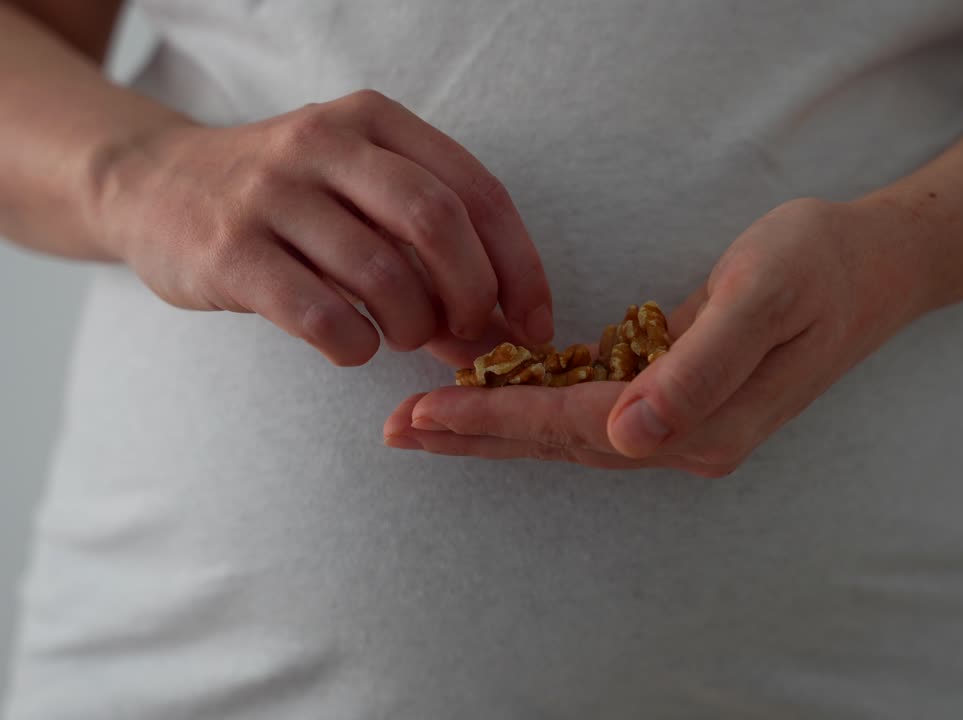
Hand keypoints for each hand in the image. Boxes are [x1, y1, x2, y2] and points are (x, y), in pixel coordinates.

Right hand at [94, 89, 552, 365]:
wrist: (154, 185)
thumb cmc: (288, 201)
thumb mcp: (362, 197)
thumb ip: (432, 253)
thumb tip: (506, 335)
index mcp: (376, 122)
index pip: (477, 191)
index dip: (520, 267)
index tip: (535, 325)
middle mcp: (325, 144)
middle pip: (436, 221)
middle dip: (473, 294)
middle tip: (471, 334)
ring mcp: (272, 194)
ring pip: (381, 272)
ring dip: (413, 325)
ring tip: (404, 335)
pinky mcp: (229, 251)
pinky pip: (319, 314)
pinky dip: (355, 346)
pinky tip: (353, 346)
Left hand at [385, 197, 928, 475]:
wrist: (875, 265)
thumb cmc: (820, 267)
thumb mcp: (764, 300)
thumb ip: (699, 369)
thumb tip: (630, 436)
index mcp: (705, 424)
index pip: (579, 430)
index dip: (500, 423)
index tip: (426, 414)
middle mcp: (689, 440)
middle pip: (562, 444)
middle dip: (479, 436)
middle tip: (396, 429)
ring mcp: (687, 425)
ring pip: (572, 433)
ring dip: (499, 427)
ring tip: (427, 421)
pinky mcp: (682, 399)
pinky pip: (595, 409)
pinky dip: (539, 404)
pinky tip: (499, 395)